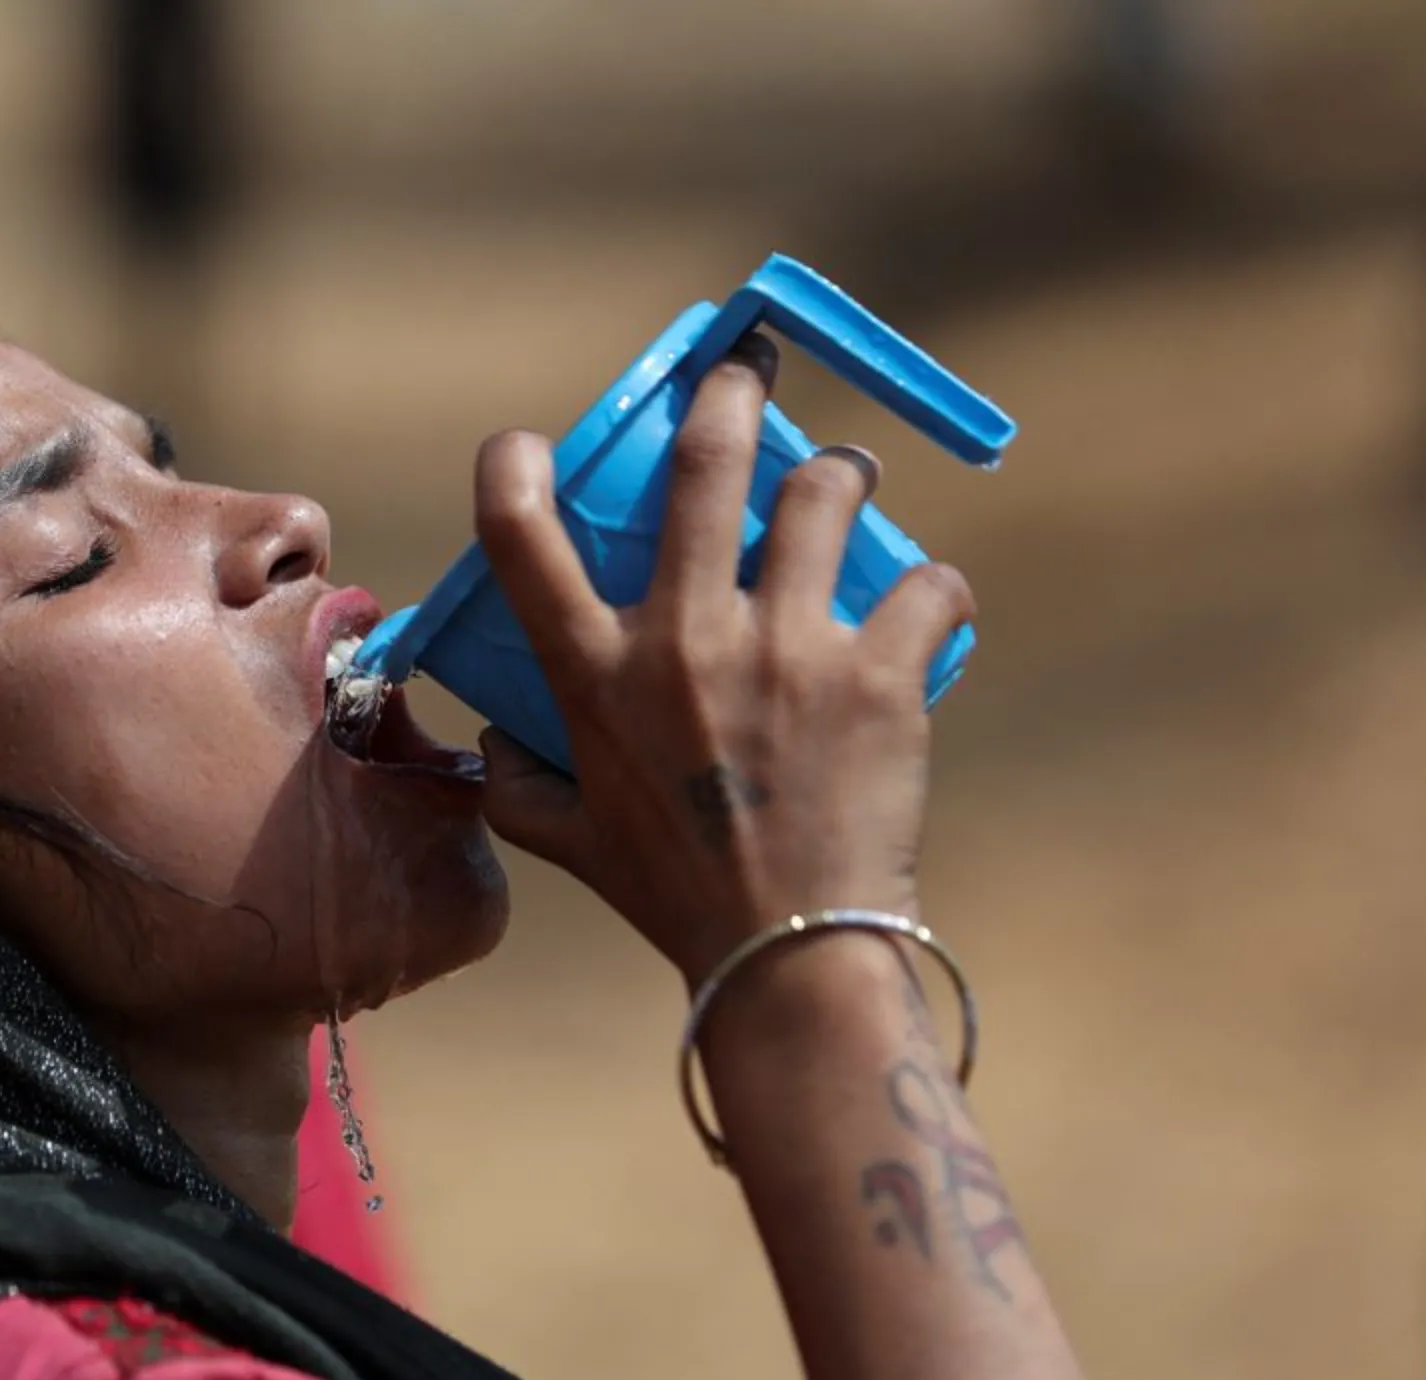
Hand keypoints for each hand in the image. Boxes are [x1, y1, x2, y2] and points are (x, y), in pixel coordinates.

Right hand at [471, 333, 975, 984]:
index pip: (522, 539)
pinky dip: (931, 591)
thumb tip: (493, 739)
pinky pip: (926, 586)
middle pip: (703, 463)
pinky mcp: (879, 676)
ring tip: (845, 486)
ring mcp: (787, 651)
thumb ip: (515, 784)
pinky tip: (925, 609)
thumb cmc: (673, 897)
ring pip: (824, 492)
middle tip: (749, 379)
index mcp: (597, 679)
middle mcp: (683, 644)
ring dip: (838, 478)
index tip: (528, 444)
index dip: (513, 467)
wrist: (790, 954)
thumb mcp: (565, 842)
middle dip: (730, 396)